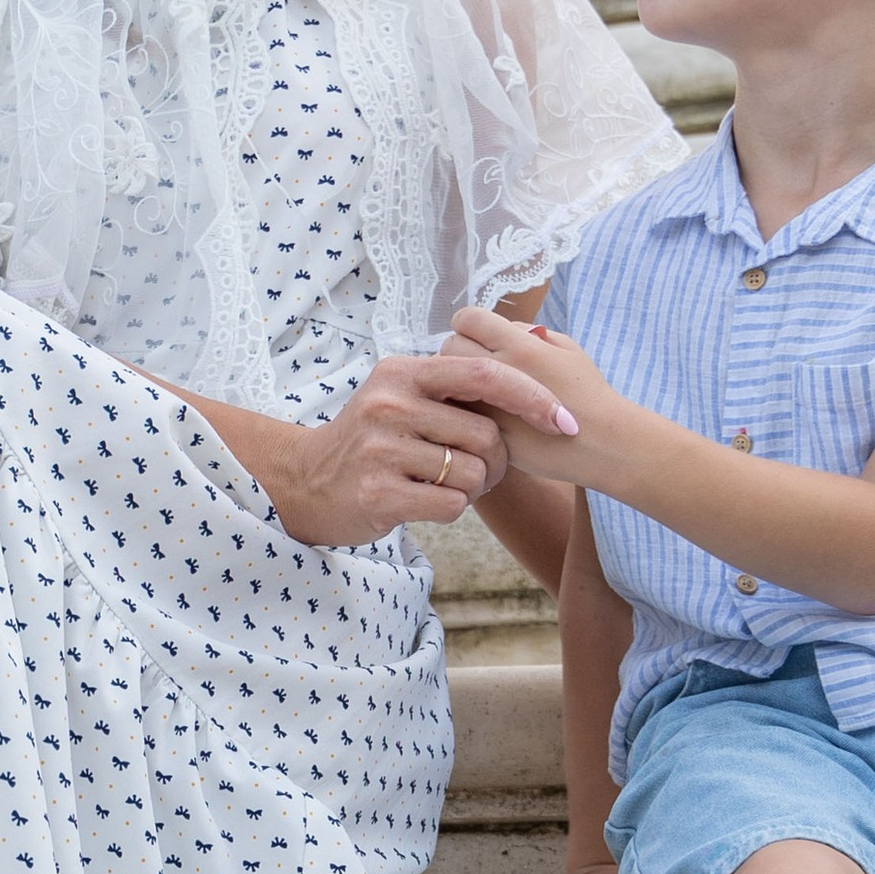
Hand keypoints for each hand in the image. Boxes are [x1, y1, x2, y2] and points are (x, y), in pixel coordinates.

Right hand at [261, 342, 581, 550]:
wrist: (308, 484)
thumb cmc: (373, 440)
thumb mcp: (401, 395)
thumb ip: (450, 384)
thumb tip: (528, 366)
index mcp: (403, 372)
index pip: (484, 374)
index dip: (532, 396)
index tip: (565, 420)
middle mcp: (390, 404)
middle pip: (485, 434)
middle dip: (498, 461)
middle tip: (482, 472)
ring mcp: (381, 449)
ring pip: (471, 472)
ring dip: (474, 488)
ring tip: (449, 486)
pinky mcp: (379, 493)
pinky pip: (451, 504)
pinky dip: (452, 507)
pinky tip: (428, 503)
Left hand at [445, 304, 619, 482]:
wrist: (604, 443)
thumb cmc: (589, 393)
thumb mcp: (566, 348)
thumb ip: (529, 333)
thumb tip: (500, 329)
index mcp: (521, 345)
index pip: (468, 318)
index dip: (470, 325)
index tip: (477, 337)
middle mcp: (501, 371)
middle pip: (451, 346)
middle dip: (459, 352)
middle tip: (474, 366)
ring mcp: (491, 405)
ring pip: (449, 383)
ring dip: (456, 383)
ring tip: (478, 392)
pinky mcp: (489, 435)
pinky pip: (459, 414)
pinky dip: (464, 410)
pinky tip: (482, 415)